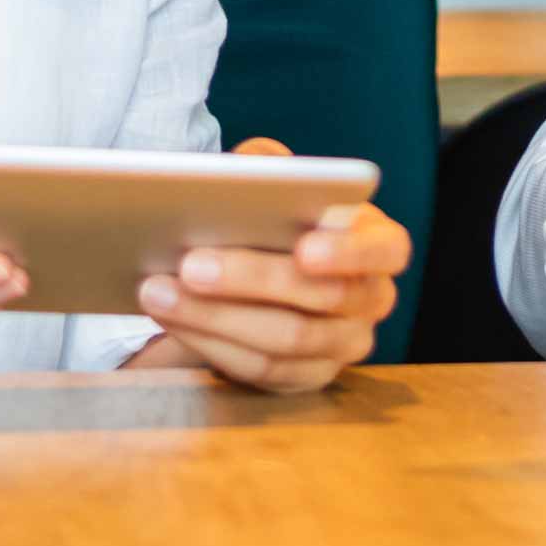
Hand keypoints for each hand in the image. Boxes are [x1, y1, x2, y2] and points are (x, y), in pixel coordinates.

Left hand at [128, 137, 409, 393]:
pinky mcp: (306, 379)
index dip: (350, 252)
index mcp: (381, 245)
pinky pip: (260, 371)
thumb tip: (246, 171)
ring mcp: (343, 346)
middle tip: (190, 263)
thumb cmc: (278, 217)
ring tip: (158, 291)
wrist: (263, 274)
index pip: (386, 250)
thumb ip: (268, 166)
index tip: (304, 249)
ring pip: (283, 341)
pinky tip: (170, 318)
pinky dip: (210, 344)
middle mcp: (373, 300)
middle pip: (321, 298)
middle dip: (251, 279)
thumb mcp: (279, 181)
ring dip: (214, 316)